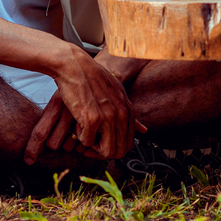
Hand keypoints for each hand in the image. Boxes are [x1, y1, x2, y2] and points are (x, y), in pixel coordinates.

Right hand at [25, 45, 142, 163]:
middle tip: (90, 148)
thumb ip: (129, 113)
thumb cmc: (93, 80)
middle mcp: (121, 115)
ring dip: (92, 148)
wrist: (76, 67)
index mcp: (128, 110)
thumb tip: (145, 131)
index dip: (114, 150)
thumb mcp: (118, 94)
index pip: (128, 144)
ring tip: (85, 134)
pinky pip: (86, 142)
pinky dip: (81, 138)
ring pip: (105, 151)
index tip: (102, 146)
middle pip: (119, 151)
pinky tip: (78, 124)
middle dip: (103, 154)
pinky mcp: (92, 119)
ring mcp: (108, 117)